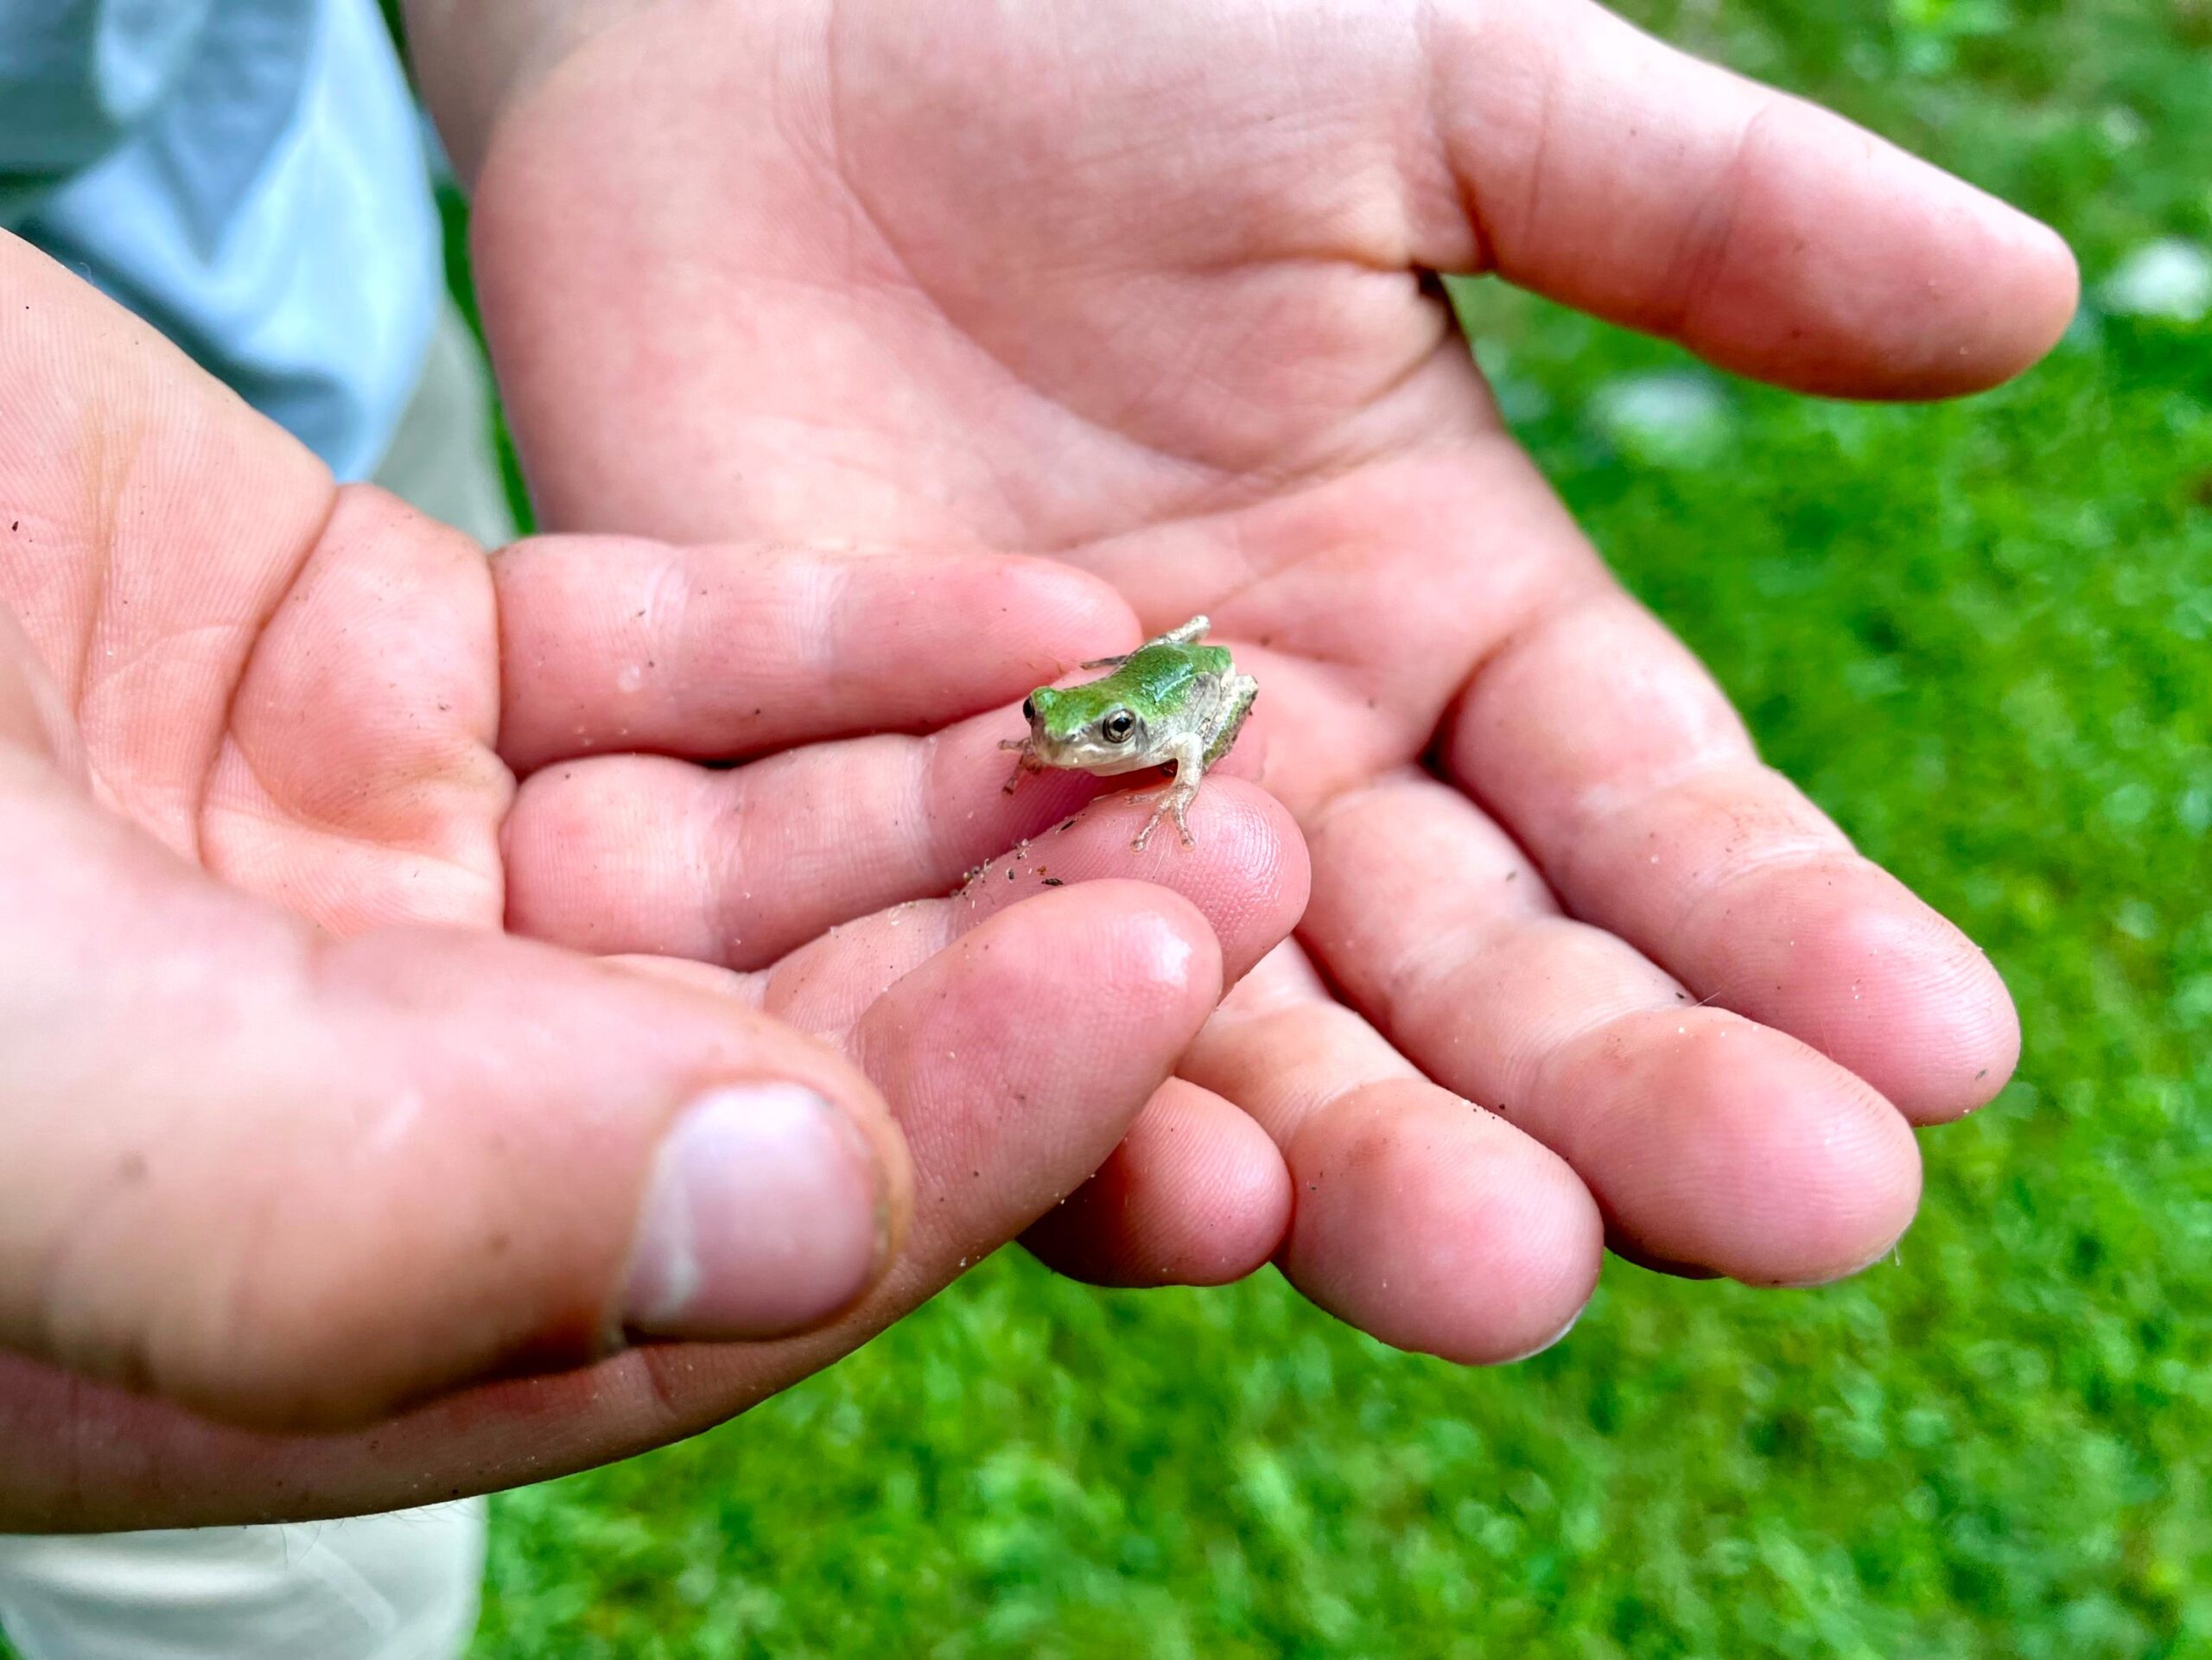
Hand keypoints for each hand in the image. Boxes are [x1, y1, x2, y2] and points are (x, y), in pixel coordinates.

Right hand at [0, 233, 1302, 1527]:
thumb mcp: (17, 1078)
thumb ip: (376, 1208)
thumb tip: (793, 1226)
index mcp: (301, 1304)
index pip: (715, 1258)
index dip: (961, 1122)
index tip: (1162, 967)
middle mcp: (378, 1106)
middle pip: (782, 1062)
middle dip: (1025, 959)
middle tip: (1246, 831)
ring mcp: (384, 881)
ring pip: (759, 867)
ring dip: (978, 796)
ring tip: (1188, 716)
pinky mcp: (377, 666)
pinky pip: (670, 670)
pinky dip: (849, 642)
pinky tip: (1038, 608)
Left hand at [434, 0, 2075, 1360]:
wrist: (763, 27)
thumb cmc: (1105, 33)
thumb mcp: (1432, 93)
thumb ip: (1699, 216)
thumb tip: (2023, 300)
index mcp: (1447, 616)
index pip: (1645, 815)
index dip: (1787, 933)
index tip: (1942, 1055)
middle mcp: (1284, 770)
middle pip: (1473, 977)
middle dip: (1625, 1097)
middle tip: (1797, 1213)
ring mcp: (1069, 835)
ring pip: (1250, 1046)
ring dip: (1382, 1167)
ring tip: (1509, 1268)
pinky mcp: (860, 853)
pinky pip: (973, 1012)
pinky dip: (1076, 1109)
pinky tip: (1199, 1204)